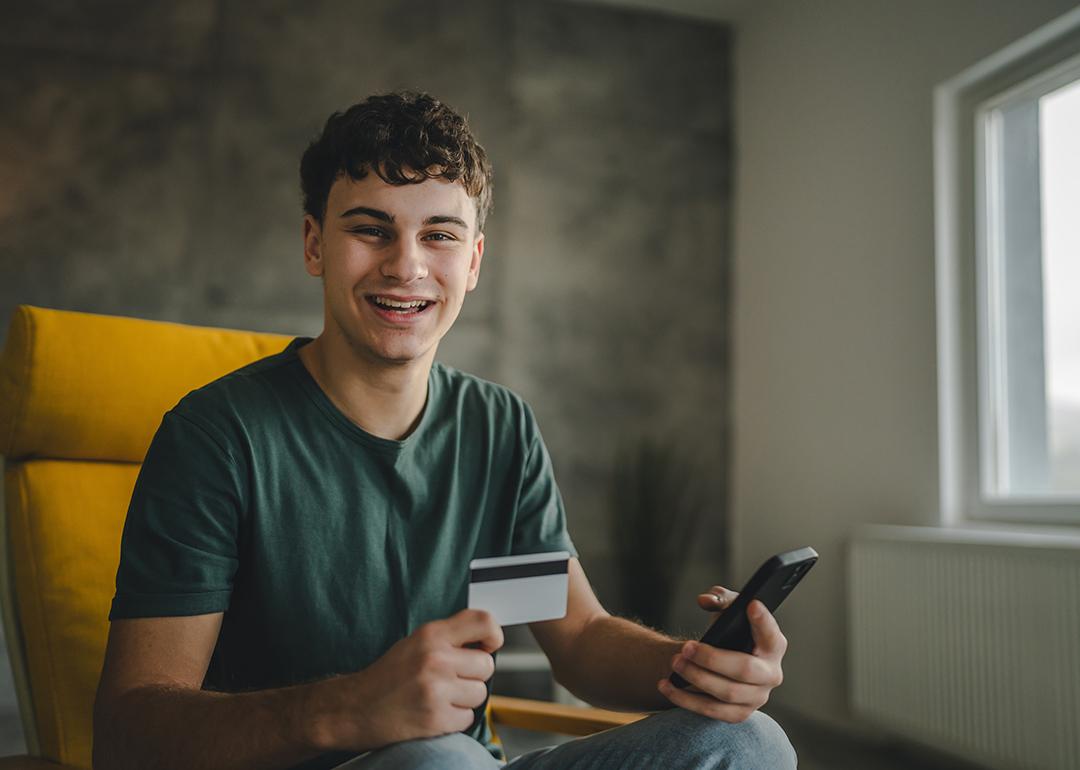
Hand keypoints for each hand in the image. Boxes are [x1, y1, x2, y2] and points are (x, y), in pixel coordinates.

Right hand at [312, 608, 503, 750]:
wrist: (353, 708)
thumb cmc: (387, 676)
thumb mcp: (415, 642)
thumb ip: (449, 638)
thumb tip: (487, 640)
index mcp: (431, 635)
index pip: (483, 622)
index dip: (494, 635)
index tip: (488, 646)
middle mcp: (435, 659)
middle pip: (486, 666)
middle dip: (473, 676)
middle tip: (452, 680)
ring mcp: (435, 689)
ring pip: (479, 694)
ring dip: (464, 700)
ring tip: (440, 697)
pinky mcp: (435, 718)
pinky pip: (467, 718)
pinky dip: (455, 719)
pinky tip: (434, 712)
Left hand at [655, 585, 786, 722]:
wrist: (723, 664)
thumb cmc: (730, 632)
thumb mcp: (728, 611)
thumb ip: (719, 598)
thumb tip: (705, 600)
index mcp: (773, 646)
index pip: (772, 634)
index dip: (763, 621)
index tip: (751, 605)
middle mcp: (771, 674)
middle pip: (744, 669)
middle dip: (712, 659)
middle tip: (686, 647)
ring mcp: (757, 697)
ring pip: (727, 693)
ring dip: (696, 678)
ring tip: (675, 662)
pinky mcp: (739, 714)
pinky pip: (711, 711)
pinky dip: (685, 699)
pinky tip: (666, 685)